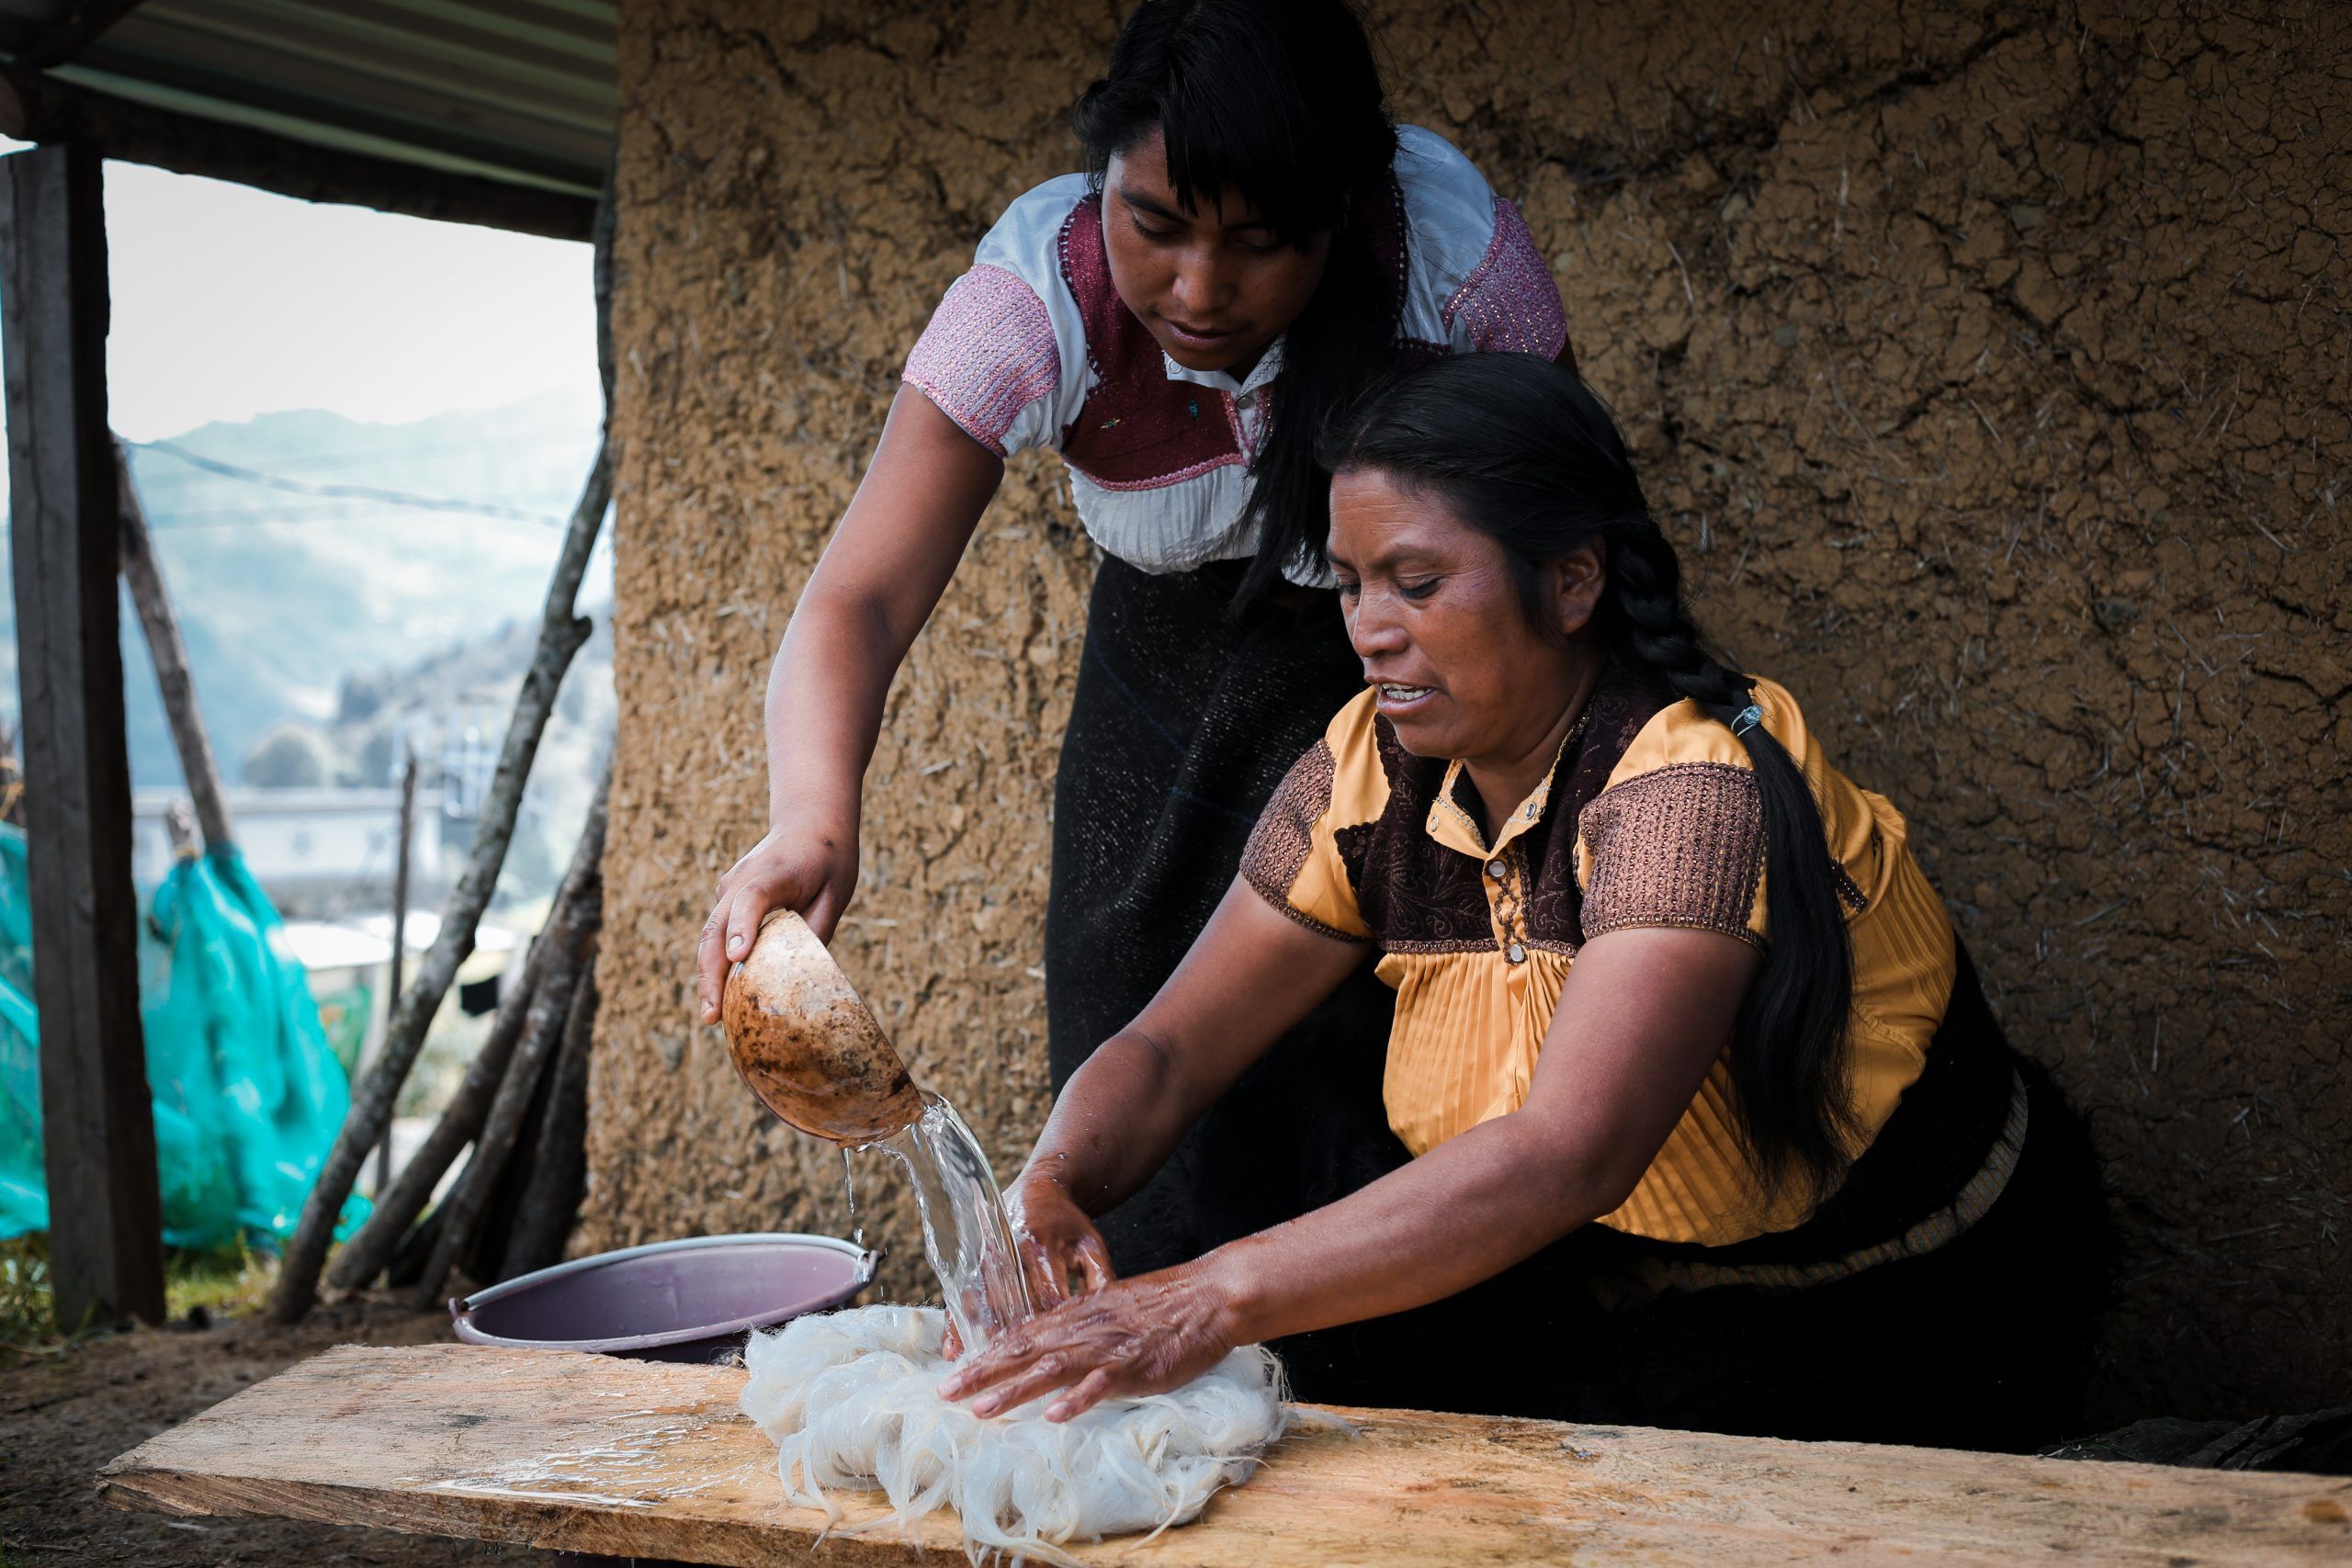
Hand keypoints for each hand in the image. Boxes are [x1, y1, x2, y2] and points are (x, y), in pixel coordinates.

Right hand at [696, 817, 858, 1022]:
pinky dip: (714, 963)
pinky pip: (715, 934)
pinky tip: (720, 997)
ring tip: (711, 1016)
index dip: (744, 926)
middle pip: (717, 927)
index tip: (738, 956)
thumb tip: (800, 976)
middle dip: (712, 973)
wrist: (808, 822)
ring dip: (707, 975)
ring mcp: (728, 889)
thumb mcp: (836, 893)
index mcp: (774, 872)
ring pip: (709, 935)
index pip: (753, 898)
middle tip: (712, 1015)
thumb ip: (815, 929)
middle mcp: (741, 879)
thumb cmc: (827, 860)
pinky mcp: (726, 898)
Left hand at [936, 1265, 1238, 1422]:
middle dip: (981, 1373)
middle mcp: (1082, 1330)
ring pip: (1051, 1369)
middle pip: (1023, 1351)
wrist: (1205, 1297)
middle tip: (944, 1393)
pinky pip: (1101, 1384)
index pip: (1019, 1337)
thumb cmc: (1160, 1308)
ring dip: (1014, 1389)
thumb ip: (1076, 1329)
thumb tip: (1045, 1348)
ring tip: (982, 1409)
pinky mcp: (1134, 1365)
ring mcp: (1106, 1349)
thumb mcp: (1108, 1312)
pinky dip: (1077, 1399)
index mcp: (1075, 1318)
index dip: (983, 1356)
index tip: (950, 1374)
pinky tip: (1055, 1415)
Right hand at [939, 1166, 1115, 1360]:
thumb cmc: (1071, 1225)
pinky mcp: (976, 1262)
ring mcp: (990, 1257)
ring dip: (980, 1337)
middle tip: (1007, 1376)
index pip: (1048, 1296)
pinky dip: (957, 1324)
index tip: (1051, 1359)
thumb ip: (1102, 1280)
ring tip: (975, 1372)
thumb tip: (1112, 1317)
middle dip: (1010, 1341)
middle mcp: (1012, 1253)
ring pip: (983, 1303)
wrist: (1040, 1189)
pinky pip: (964, 1296)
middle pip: (1010, 1304)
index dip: (1051, 1328)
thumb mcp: (1092, 1246)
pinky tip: (953, 1350)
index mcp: (1045, 1248)